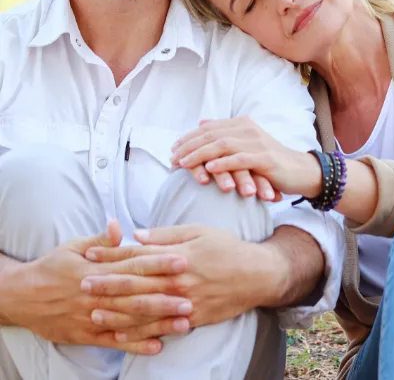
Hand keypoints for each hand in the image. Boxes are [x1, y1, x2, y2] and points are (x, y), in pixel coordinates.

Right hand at [0, 222, 191, 353]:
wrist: (22, 296)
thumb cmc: (53, 266)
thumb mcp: (74, 245)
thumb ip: (101, 239)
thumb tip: (120, 225)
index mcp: (97, 267)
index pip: (133, 264)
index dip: (158, 262)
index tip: (181, 260)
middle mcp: (97, 292)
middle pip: (136, 294)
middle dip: (165, 295)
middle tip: (192, 295)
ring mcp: (92, 316)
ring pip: (130, 320)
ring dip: (158, 322)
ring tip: (183, 322)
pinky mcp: (86, 334)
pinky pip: (114, 341)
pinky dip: (135, 344)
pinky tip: (156, 346)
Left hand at [83, 224, 286, 342]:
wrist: (256, 275)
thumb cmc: (227, 247)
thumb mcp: (198, 231)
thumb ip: (166, 235)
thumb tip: (137, 234)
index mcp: (176, 256)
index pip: (137, 256)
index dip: (112, 255)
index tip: (90, 254)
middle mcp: (176, 281)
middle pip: (135, 284)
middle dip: (106, 284)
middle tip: (81, 285)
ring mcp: (183, 303)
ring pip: (143, 309)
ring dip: (116, 310)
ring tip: (94, 310)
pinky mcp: (191, 319)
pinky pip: (160, 327)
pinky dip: (139, 331)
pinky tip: (122, 332)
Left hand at [171, 118, 321, 198]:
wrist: (301, 171)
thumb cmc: (270, 161)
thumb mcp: (246, 144)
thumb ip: (225, 133)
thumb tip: (202, 122)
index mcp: (242, 124)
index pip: (209, 128)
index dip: (189, 138)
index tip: (172, 149)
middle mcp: (248, 129)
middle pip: (211, 135)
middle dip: (189, 147)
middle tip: (172, 159)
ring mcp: (257, 143)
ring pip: (222, 145)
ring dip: (200, 155)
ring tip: (184, 164)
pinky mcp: (265, 158)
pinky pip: (239, 160)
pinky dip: (223, 164)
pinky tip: (209, 169)